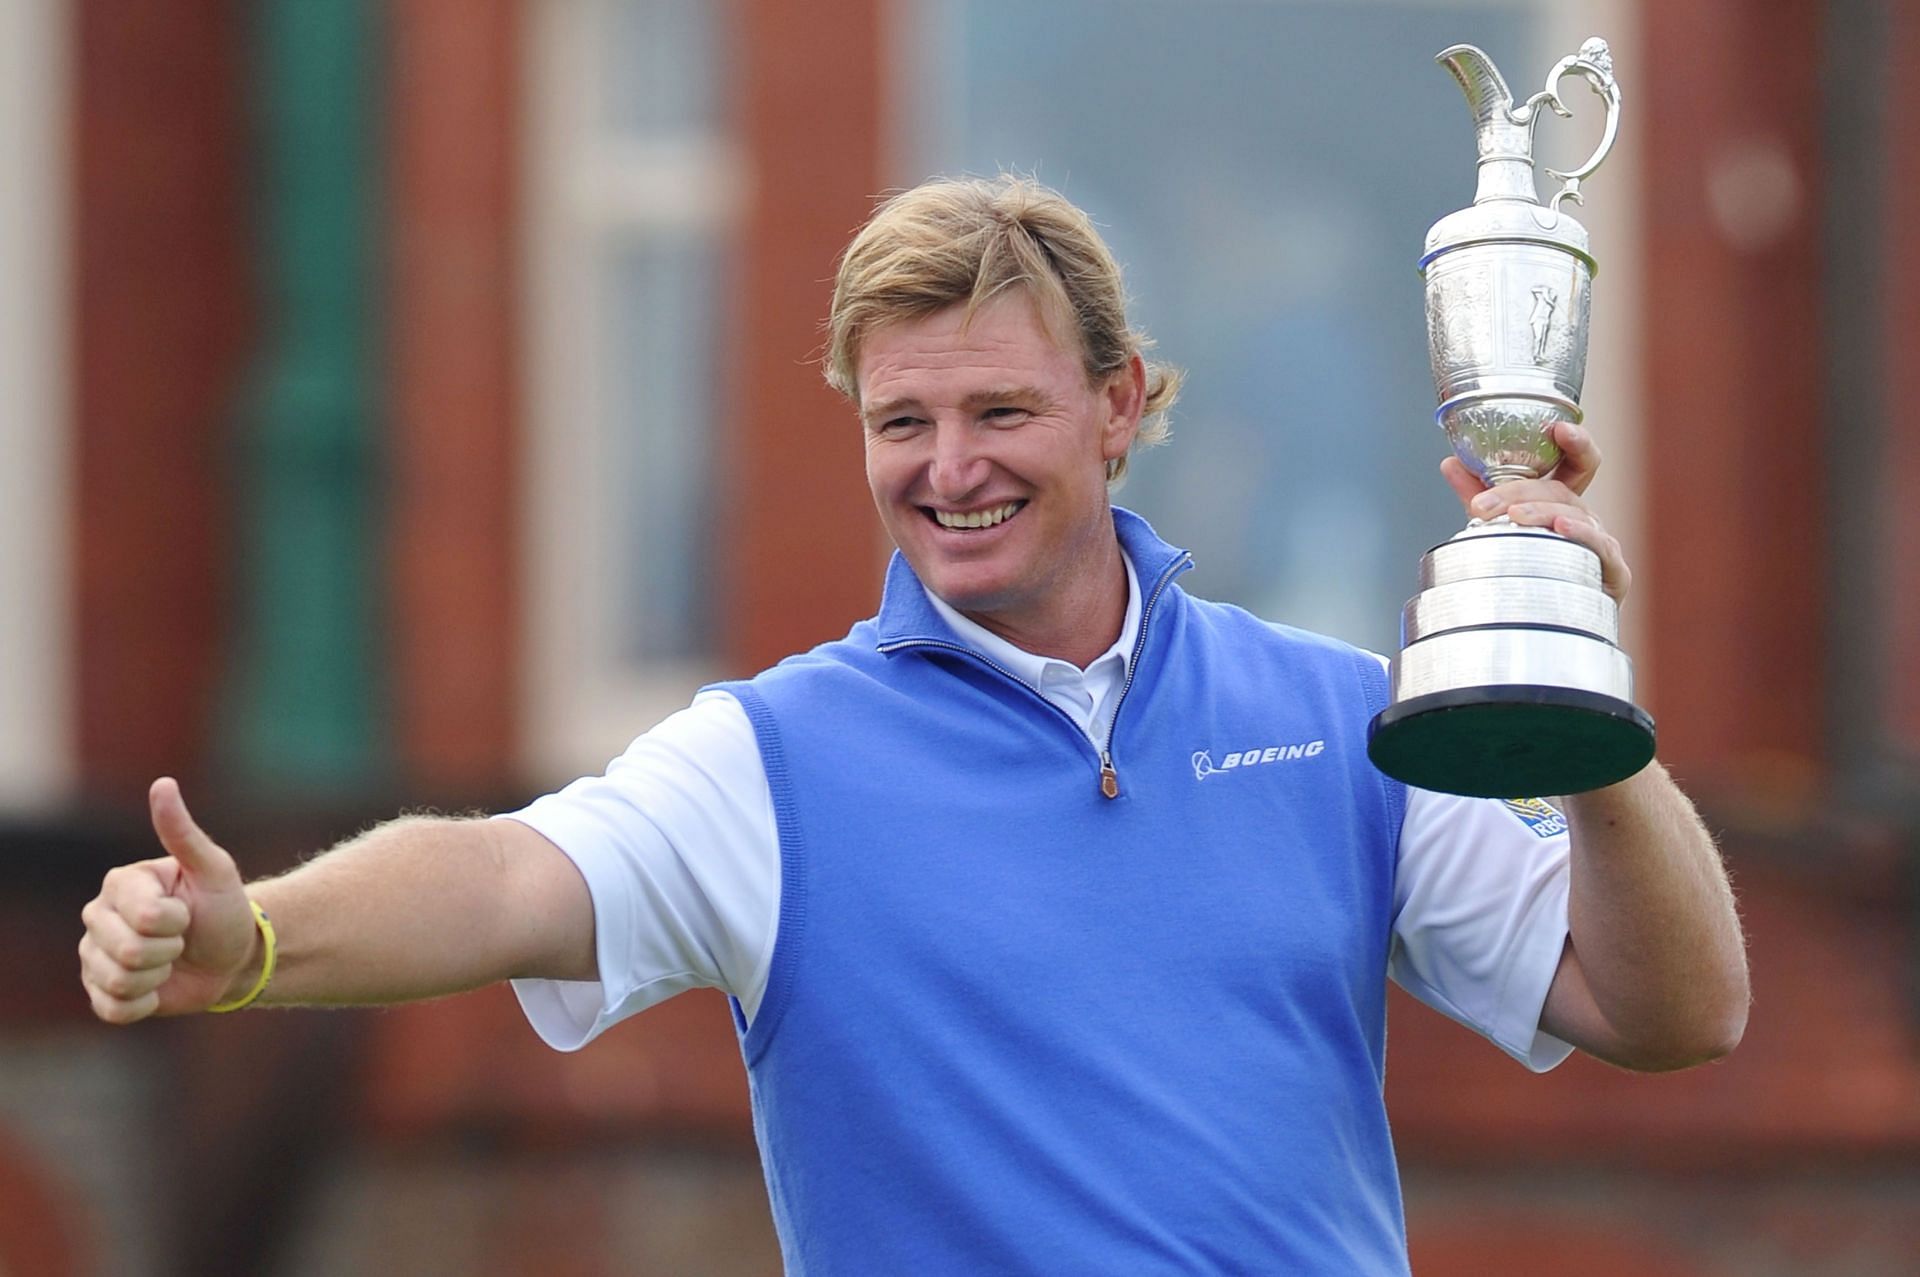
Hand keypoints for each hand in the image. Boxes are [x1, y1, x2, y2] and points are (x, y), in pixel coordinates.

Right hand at [79, 779, 258, 1022]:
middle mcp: (97, 917)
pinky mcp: (100, 991)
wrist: (233, 957)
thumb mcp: (214, 869)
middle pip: (127, 952)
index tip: (188, 914)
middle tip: (181, 940)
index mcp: (121, 884)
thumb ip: (183, 832)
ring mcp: (94, 955)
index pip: (144, 917)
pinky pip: (113, 1008)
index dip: (176, 922)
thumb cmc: (224, 908)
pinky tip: (157, 987)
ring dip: (158, 977)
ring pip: (119, 981)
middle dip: (168, 951)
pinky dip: (145, 1004)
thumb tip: (163, 784)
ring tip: (169, 961)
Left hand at [1440, 420, 1630, 605]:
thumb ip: (1480, 495)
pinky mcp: (1611, 570)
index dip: (1575, 442)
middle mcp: (1584, 516)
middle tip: (1484, 504)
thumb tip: (1450, 463)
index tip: (1557, 427)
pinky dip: (1580, 535)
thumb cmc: (1534, 566)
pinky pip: (1599, 547)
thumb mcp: (1501, 527)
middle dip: (1520, 492)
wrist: (1553, 618)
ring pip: (1573, 516)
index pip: (1577, 462)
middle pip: (1560, 490)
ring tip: (1514, 517)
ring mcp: (1600, 541)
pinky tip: (1562, 530)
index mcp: (1563, 501)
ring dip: (1541, 513)